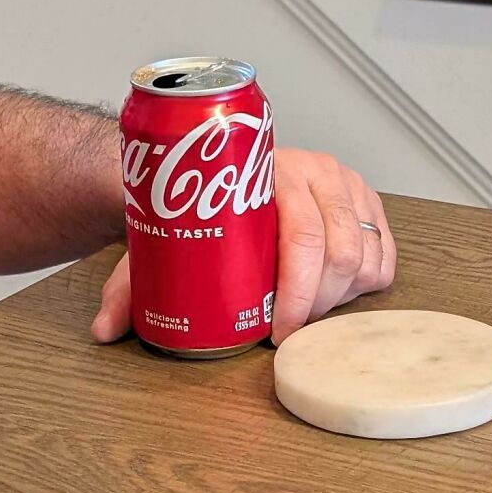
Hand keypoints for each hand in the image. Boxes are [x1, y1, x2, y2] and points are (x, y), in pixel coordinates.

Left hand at [91, 148, 395, 344]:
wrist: (221, 160)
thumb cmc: (201, 199)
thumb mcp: (164, 235)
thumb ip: (133, 281)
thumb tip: (106, 328)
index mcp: (277, 171)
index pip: (302, 239)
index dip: (296, 295)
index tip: (276, 332)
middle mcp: (320, 173)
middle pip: (340, 254)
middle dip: (316, 306)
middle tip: (287, 328)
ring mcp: (349, 187)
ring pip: (366, 258)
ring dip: (339, 297)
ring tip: (305, 308)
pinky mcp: (367, 202)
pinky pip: (385, 254)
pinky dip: (367, 281)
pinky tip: (336, 291)